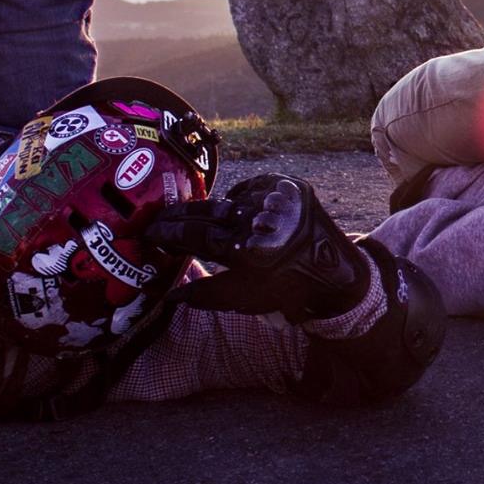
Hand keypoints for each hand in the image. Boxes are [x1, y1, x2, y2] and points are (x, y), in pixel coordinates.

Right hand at [145, 175, 369, 320]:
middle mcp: (260, 219)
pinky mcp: (291, 185)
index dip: (168, 232)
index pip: (194, 235)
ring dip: (215, 209)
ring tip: (198, 217)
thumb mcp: (244, 298)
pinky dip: (244, 197)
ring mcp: (277, 198)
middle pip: (207, 211)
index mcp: (246, 250)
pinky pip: (255, 187)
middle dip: (179, 214)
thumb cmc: (286, 290)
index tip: (149, 231)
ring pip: (231, 199)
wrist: (334, 272)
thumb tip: (168, 295)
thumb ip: (204, 294)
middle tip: (159, 217)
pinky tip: (238, 209)